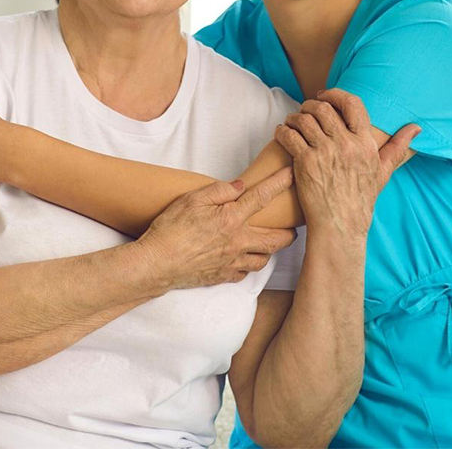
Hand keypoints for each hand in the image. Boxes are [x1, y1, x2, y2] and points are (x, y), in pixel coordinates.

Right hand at [138, 168, 297, 289]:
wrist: (157, 264)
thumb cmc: (170, 229)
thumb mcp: (192, 199)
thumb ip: (218, 191)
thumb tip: (239, 186)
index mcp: (231, 219)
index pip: (261, 197)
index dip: (279, 183)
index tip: (292, 174)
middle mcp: (237, 242)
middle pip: (275, 238)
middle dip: (289, 232)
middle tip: (294, 226)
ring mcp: (232, 262)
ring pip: (264, 259)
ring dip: (271, 250)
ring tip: (271, 242)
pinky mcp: (223, 276)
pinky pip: (246, 273)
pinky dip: (250, 265)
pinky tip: (246, 259)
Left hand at [274, 89, 419, 238]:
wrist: (340, 225)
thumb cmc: (360, 200)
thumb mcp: (382, 173)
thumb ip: (397, 148)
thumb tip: (416, 129)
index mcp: (365, 143)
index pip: (352, 104)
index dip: (335, 94)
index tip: (324, 96)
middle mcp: (345, 145)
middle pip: (323, 108)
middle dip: (310, 105)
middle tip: (305, 110)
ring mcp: (324, 152)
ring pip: (304, 119)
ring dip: (294, 117)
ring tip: (292, 122)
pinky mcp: (305, 162)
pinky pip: (289, 135)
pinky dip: (282, 131)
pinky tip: (282, 133)